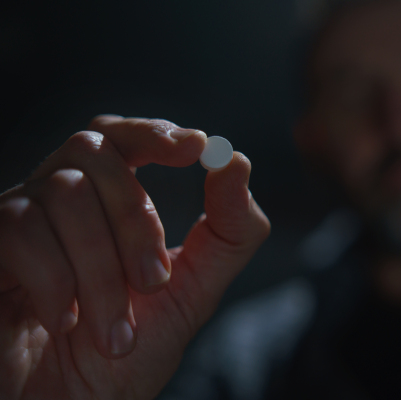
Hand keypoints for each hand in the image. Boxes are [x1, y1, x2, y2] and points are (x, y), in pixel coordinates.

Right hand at [0, 116, 270, 398]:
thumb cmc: (128, 352)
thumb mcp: (193, 291)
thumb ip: (227, 232)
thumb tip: (239, 161)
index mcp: (106, 203)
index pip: (122, 137)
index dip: (154, 132)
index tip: (197, 147)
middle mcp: (58, 199)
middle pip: (95, 152)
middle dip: (137, 220)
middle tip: (154, 284)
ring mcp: (16, 220)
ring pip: (64, 192)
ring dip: (103, 269)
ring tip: (115, 331)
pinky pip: (21, 230)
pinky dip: (59, 284)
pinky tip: (67, 323)